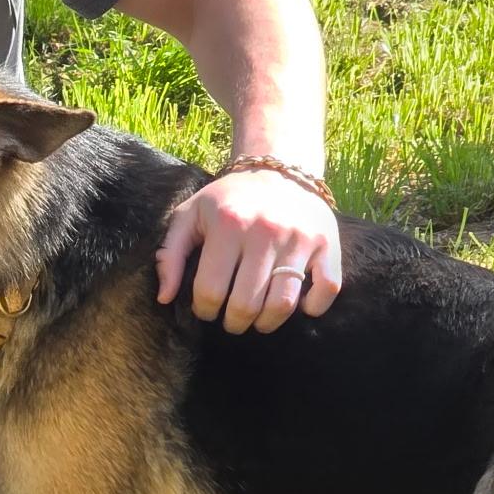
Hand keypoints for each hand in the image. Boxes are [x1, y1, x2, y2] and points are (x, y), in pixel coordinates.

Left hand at [156, 167, 341, 333]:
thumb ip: (170, 254)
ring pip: (283, 304)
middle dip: (234, 322)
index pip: (210, 291)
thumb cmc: (228, 200)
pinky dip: (313, 307)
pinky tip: (298, 306)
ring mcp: (299, 238)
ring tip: (258, 321)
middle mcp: (266, 231)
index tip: (207, 308)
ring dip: (267, 323)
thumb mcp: (190, 216)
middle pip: (246, 304)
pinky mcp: (326, 243)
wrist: (278, 169)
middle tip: (232, 320)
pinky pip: (327, 288)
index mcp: (229, 225)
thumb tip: (165, 298)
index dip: (204, 309)